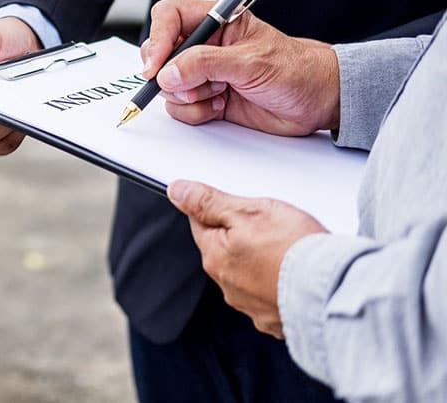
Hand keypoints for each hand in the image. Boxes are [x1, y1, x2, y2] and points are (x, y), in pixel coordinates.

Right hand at [141, 0, 340, 135]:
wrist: (316, 102)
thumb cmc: (297, 70)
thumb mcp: (251, 61)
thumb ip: (206, 64)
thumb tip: (169, 72)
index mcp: (216, 21)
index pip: (169, 17)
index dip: (157, 38)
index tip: (156, 65)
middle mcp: (205, 45)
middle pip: (160, 54)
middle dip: (171, 74)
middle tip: (193, 84)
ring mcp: (203, 73)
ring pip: (167, 85)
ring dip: (189, 96)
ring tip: (219, 93)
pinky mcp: (205, 98)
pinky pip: (180, 108)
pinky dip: (196, 112)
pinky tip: (221, 106)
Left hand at [168, 180, 327, 337]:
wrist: (335, 291)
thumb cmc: (295, 249)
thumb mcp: (249, 212)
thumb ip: (209, 202)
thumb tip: (177, 191)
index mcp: (215, 257)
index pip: (200, 223)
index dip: (217, 208)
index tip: (236, 206)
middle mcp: (228, 286)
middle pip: (224, 249)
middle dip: (241, 235)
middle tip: (272, 227)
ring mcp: (251, 306)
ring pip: (247, 272)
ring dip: (260, 261)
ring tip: (288, 250)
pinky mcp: (275, 320)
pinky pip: (270, 295)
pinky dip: (278, 284)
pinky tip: (295, 275)